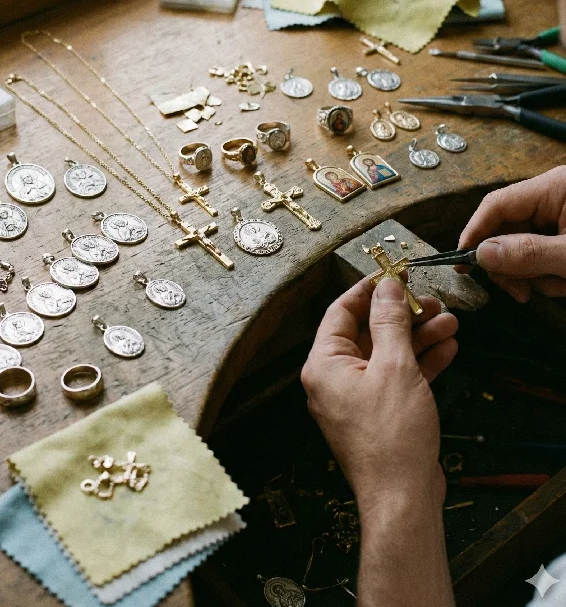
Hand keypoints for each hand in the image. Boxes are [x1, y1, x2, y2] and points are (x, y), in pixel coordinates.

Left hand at [301, 276, 457, 508]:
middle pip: (368, 331)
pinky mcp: (378, 412)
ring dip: (418, 336)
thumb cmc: (391, 438)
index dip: (369, 289)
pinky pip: (396, 376)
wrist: (403, 498)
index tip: (394, 274)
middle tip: (431, 301)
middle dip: (403, 315)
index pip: (341, 311)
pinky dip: (420, 362)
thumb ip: (390, 321)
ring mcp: (356, 397)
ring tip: (449, 322)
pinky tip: (446, 348)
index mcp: (324, 364)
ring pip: (387, 353)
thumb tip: (387, 287)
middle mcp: (335, 379)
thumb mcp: (395, 366)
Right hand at [458, 166, 565, 302]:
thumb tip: (481, 254)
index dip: (475, 234)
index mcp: (555, 188)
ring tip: (562, 284)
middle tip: (521, 292)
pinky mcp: (565, 236)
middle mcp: (553, 198)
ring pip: (522, 249)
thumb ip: (528, 254)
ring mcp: (560, 218)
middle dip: (512, 265)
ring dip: (535, 275)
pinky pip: (540, 256)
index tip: (461, 262)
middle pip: (507, 230)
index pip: (497, 205)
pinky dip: (548, 275)